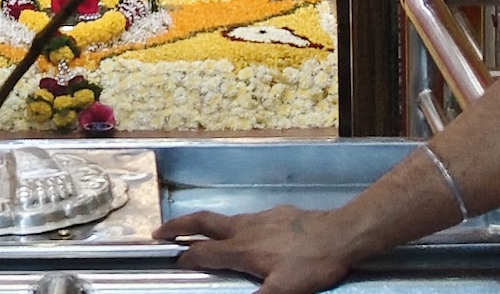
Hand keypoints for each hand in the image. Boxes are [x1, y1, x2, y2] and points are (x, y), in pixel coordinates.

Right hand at [153, 205, 353, 293]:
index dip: (184, 257)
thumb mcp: (283, 292)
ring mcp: (259, 218)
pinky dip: (231, 226)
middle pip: (204, 222)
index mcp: (242, 249)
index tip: (169, 260)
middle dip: (179, 226)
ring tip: (195, 233)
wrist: (339, 234)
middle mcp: (244, 228)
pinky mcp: (275, 214)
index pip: (203, 252)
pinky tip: (243, 235)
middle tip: (160, 232)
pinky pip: (245, 219)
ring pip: (224, 219)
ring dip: (203, 224)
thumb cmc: (310, 265)